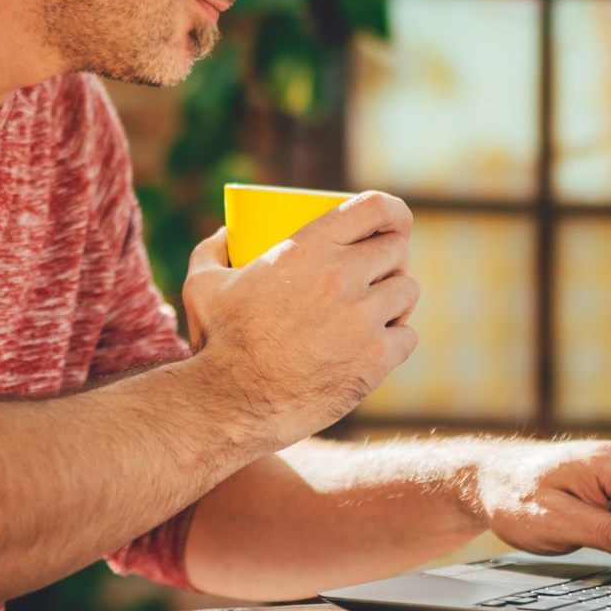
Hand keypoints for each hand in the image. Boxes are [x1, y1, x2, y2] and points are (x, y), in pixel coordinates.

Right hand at [182, 191, 420, 436]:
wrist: (232, 403)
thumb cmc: (218, 342)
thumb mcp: (202, 284)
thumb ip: (212, 250)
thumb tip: (227, 234)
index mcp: (310, 247)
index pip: (374, 208)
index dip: (392, 212)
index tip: (392, 223)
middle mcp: (342, 276)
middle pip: (396, 250)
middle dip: (390, 259)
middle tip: (375, 275)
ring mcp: (363, 318)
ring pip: (408, 291)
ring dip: (396, 299)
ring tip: (379, 311)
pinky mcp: (375, 359)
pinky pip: (408, 336)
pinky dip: (396, 341)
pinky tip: (379, 345)